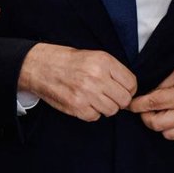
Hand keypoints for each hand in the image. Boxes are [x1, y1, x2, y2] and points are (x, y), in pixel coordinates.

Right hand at [17, 44, 136, 120]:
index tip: (122, 89)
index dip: (129, 88)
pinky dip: (92, 112)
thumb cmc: (68, 61)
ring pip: (112, 110)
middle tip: (110, 96)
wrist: (41, 67)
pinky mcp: (77, 107)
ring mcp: (87, 94)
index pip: (131, 83)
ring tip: (95, 98)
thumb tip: (129, 88)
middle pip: (124, 100)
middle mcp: (97, 77)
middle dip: (119, 100)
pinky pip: (96, 117)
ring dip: (106, 107)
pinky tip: (84, 102)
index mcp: (104, 62)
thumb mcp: (94, 56)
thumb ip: (113, 70)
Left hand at [128, 57, 173, 142]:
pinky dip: (173, 132)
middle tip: (145, 110)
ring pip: (166, 134)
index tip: (130, 105)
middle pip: (155, 123)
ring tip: (162, 114)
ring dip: (160, 125)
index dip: (137, 105)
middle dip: (145, 117)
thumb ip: (165, 84)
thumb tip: (150, 94)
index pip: (152, 103)